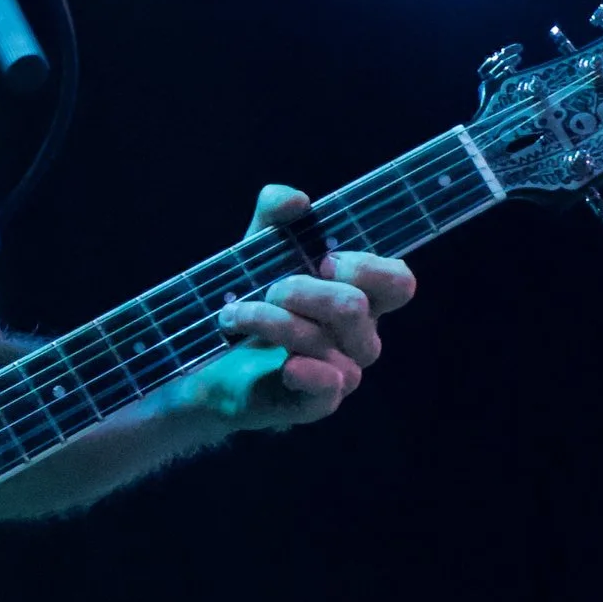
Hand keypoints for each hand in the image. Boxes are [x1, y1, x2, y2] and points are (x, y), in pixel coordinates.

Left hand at [181, 184, 415, 431]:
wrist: (204, 362)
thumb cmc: (247, 301)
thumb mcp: (256, 250)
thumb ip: (273, 215)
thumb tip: (295, 199)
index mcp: (360, 296)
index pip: (397, 283)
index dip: (367, 268)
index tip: (322, 260)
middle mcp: (359, 336)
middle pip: (354, 307)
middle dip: (302, 291)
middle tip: (268, 290)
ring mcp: (341, 371)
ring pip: (326, 342)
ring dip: (273, 321)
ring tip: (235, 315)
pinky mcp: (316, 402)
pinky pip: (329, 388)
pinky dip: (308, 372)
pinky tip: (286, 366)